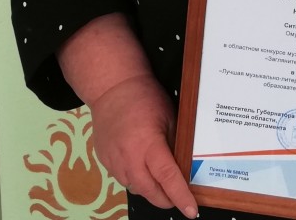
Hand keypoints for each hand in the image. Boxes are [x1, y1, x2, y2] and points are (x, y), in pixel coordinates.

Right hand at [87, 74, 197, 217]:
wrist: (113, 88)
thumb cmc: (145, 98)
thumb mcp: (169, 118)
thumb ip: (175, 144)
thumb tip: (185, 167)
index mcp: (149, 144)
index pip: (168, 178)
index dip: (180, 197)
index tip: (191, 211)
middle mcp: (129, 157)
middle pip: (150, 192)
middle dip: (166, 200)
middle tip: (177, 198)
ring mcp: (114, 160)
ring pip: (135, 188)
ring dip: (149, 189)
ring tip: (159, 180)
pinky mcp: (104, 160)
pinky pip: (122, 178)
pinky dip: (135, 178)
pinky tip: (141, 167)